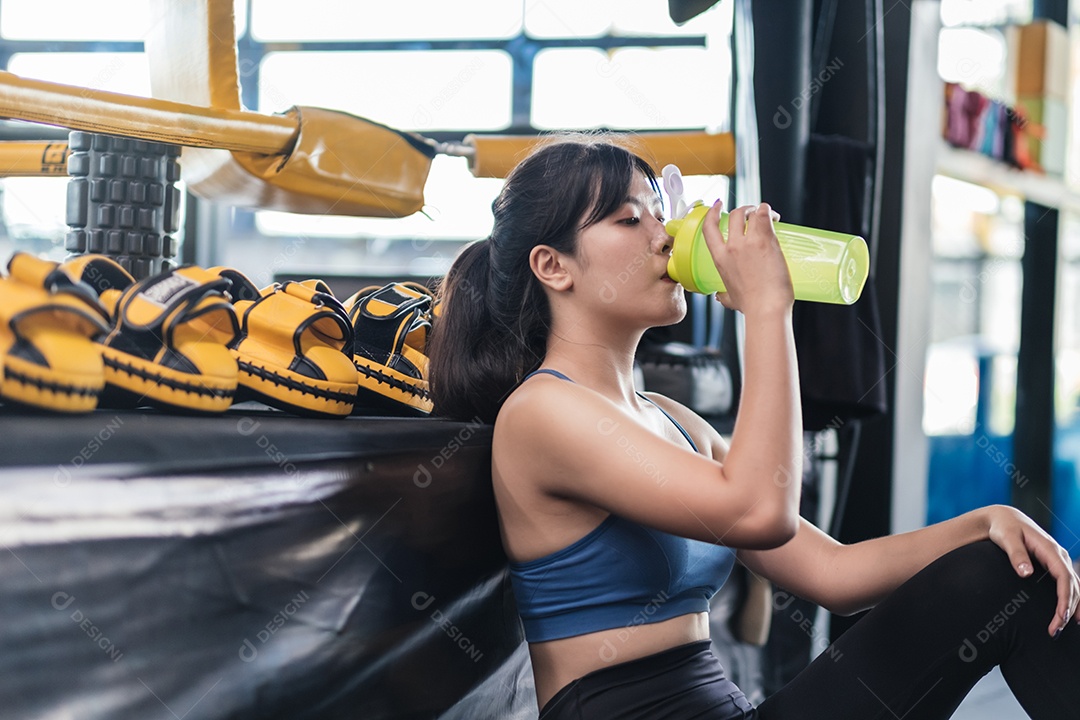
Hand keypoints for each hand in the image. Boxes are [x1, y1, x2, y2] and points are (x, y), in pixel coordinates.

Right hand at [703, 200, 793, 316]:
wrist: (766, 308)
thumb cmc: (750, 306)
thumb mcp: (730, 299)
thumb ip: (723, 296)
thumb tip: (720, 297)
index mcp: (720, 259)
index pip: (709, 228)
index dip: (713, 213)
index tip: (719, 207)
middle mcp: (732, 247)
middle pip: (735, 215)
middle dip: (744, 210)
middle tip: (754, 214)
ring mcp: (748, 242)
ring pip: (751, 213)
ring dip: (759, 209)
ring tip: (769, 216)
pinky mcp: (766, 241)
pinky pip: (765, 215)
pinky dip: (769, 211)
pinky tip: (775, 217)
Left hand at [984, 504, 1078, 636]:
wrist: (1004, 518)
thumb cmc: (1004, 528)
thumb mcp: (1007, 538)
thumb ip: (1016, 555)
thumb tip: (1026, 573)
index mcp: (1051, 550)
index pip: (1065, 577)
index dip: (1066, 598)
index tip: (1061, 616)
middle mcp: (1060, 556)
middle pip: (1073, 586)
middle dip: (1068, 609)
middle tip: (1055, 629)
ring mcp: (1059, 560)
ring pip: (1074, 587)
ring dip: (1072, 607)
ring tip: (1062, 627)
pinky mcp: (1054, 565)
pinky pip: (1068, 584)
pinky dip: (1071, 599)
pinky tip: (1069, 614)